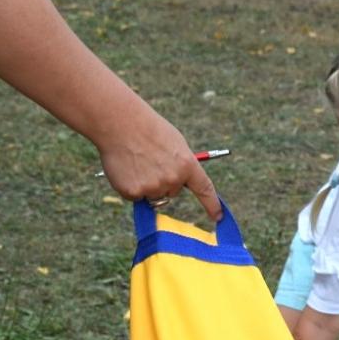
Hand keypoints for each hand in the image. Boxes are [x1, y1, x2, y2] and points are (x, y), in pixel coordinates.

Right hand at [97, 110, 221, 223]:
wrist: (120, 123)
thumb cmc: (148, 130)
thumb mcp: (174, 144)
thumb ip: (180, 165)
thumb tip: (176, 184)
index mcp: (187, 165)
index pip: (204, 189)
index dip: (212, 205)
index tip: (218, 216)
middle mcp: (173, 179)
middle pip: (171, 192)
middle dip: (162, 181)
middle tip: (150, 160)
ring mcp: (153, 187)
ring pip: (152, 195)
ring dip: (146, 184)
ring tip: (136, 162)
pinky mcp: (134, 192)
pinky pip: (135, 196)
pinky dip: (130, 185)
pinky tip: (126, 168)